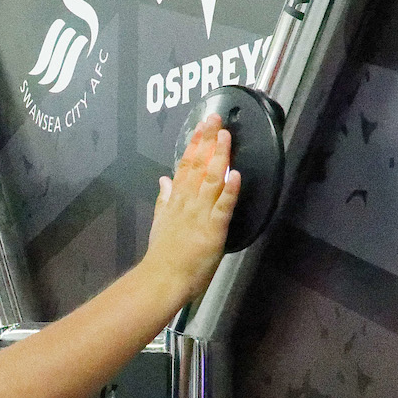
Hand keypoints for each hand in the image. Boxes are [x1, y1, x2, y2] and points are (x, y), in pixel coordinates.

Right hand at [143, 113, 239, 302]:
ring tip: (227, 136)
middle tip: (216, 118)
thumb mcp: (161, 222)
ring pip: (210, 180)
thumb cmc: (164, 255)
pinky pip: (223, 207)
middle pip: (198, 165)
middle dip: (208, 140)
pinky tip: (236, 174)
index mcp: (176, 200)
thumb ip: (165, 199)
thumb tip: (165, 179)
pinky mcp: (213, 229)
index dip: (195, 143)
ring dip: (219, 157)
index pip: (186, 165)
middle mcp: (188, 202)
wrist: (162, 279)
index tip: (203, 125)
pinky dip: (230, 190)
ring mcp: (200, 214)